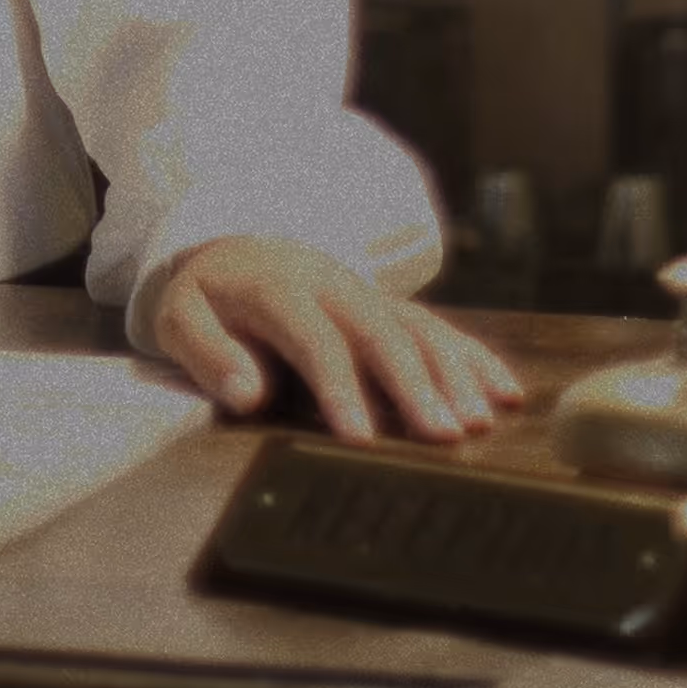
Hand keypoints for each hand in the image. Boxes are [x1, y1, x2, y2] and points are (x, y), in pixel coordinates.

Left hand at [144, 237, 521, 443]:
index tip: (361, 439)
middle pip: (381, 333)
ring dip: (454, 373)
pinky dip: (474, 358)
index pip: (315, 339)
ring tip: (478, 423)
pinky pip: (438, 327)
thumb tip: (246, 394)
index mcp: (279, 289)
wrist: (232, 248)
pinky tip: (506, 393)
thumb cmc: (206, 298)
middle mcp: (334, 286)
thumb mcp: (180, 318)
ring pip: (419, 327)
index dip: (340, 387)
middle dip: (415, 384)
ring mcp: (368, 294)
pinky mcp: (390, 305)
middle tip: (443, 437)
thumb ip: (207, 354)